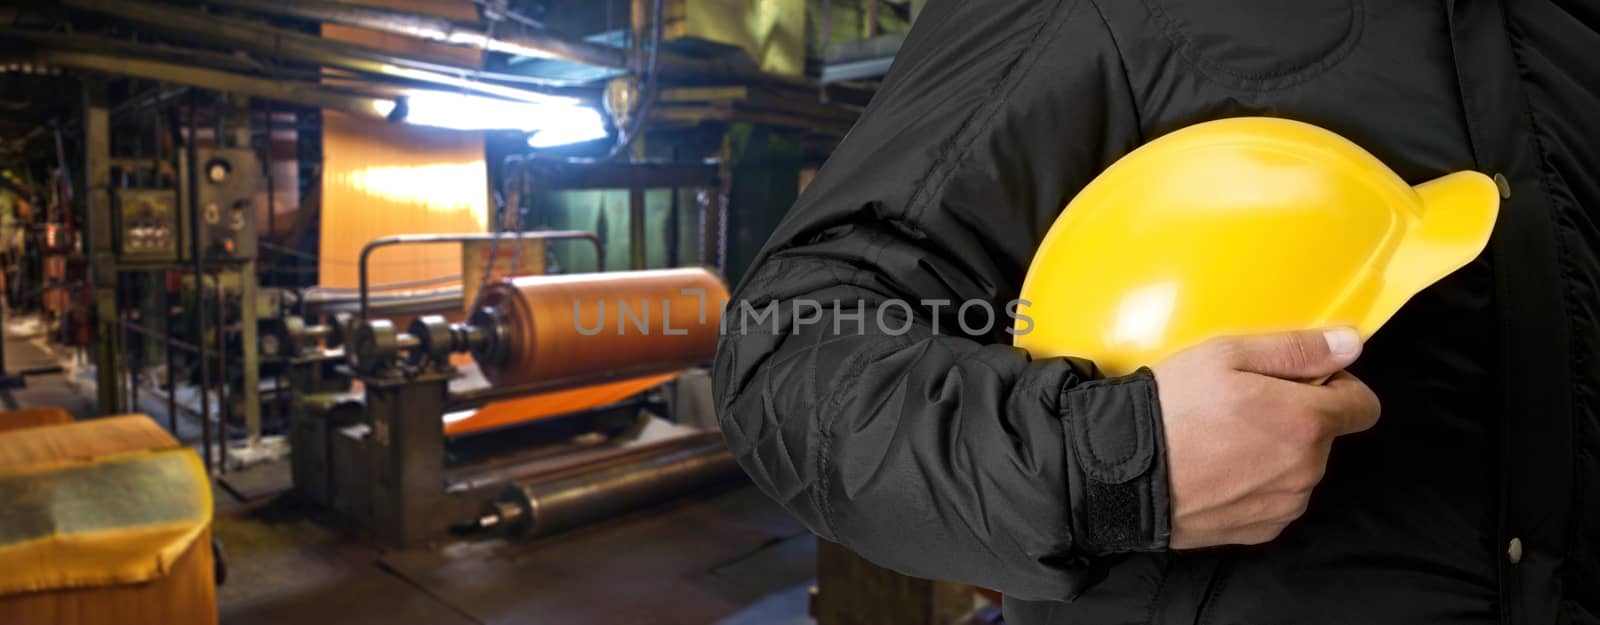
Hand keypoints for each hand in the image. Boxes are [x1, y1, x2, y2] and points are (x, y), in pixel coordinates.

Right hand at [1154, 328, 1380, 548]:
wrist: (1122, 473)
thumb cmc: (1171, 408)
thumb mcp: (1227, 356)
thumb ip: (1298, 349)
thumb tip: (1351, 345)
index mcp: (1307, 421)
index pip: (1364, 405)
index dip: (1335, 386)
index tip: (1297, 382)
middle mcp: (1307, 469)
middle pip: (1325, 436)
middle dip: (1295, 418)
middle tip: (1241, 407)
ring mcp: (1284, 504)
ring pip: (1299, 469)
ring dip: (1276, 454)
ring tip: (1222, 441)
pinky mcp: (1260, 530)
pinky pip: (1276, 499)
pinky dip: (1256, 485)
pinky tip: (1218, 471)